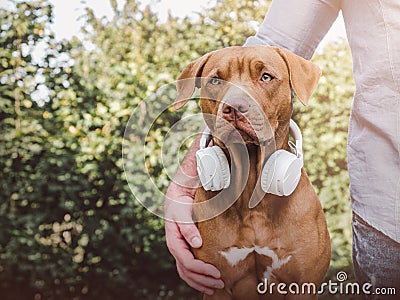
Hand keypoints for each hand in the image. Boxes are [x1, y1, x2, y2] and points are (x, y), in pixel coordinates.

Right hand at [164, 138, 223, 294]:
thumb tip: (196, 244)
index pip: (183, 256)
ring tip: (217, 287)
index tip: (215, 271)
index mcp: (173, 234)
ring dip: (200, 282)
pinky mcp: (187, 245)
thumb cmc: (184, 196)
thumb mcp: (183, 207)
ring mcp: (181, 245)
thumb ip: (188, 225)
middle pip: (184, 268)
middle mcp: (175, 242)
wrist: (183, 188)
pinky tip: (208, 284)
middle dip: (201, 278)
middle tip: (220, 282)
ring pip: (185, 271)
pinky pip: (188, 267)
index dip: (198, 267)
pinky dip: (197, 278)